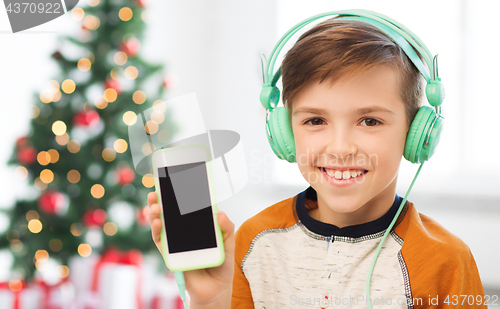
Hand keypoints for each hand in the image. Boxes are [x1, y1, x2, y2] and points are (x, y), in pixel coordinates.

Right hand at [147, 192, 233, 307]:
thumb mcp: (228, 244)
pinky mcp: (170, 254)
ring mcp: (175, 242)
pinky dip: (157, 230)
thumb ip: (227, 228)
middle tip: (157, 191)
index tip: (173, 181)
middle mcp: (184, 231)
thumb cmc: (221, 264)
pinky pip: (160, 241)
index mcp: (197, 225)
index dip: (178, 194)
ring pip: (161, 224)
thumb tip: (220, 213)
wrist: (215, 289)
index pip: (186, 207)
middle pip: (170, 212)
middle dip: (162, 201)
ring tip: (155, 205)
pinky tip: (158, 222)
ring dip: (155, 213)